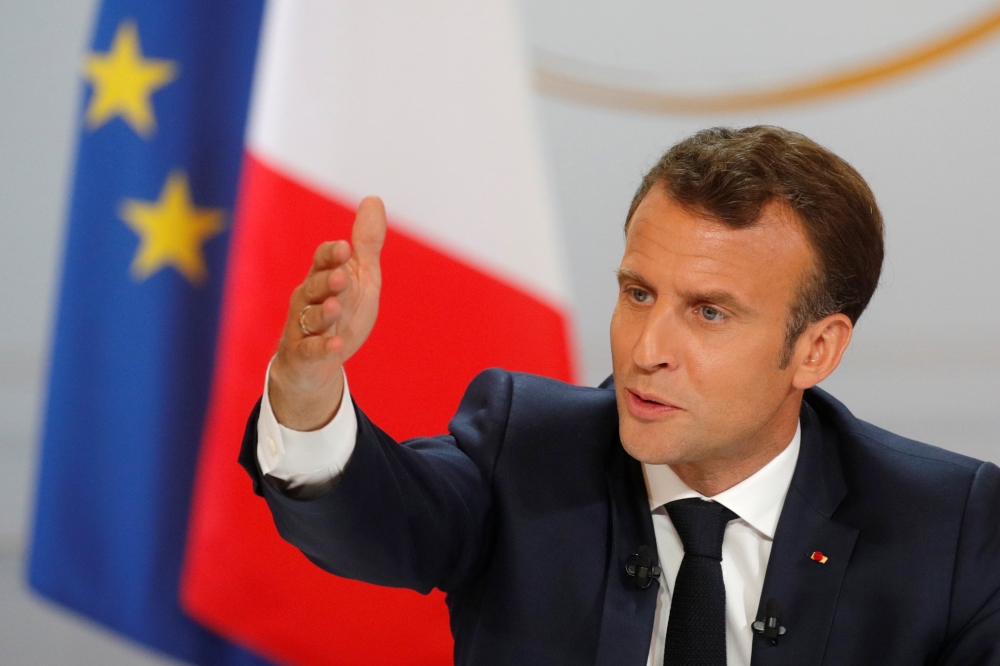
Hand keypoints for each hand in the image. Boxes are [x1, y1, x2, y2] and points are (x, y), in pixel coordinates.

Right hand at [268, 196, 386, 429]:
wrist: (315, 362)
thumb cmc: (341, 312)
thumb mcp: (360, 277)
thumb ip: (366, 244)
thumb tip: (374, 198)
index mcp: (322, 277)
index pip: (322, 260)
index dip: (332, 254)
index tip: (346, 248)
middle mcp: (309, 299)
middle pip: (314, 286)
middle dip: (327, 280)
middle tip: (341, 276)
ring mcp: (304, 327)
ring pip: (310, 317)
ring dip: (323, 312)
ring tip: (336, 307)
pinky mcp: (305, 355)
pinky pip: (310, 351)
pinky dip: (322, 348)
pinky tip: (336, 346)